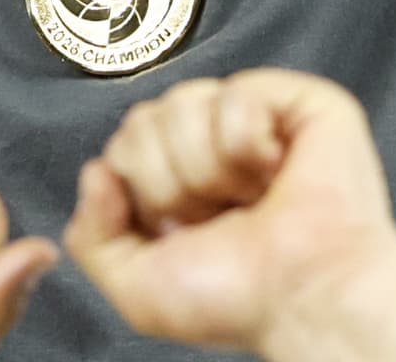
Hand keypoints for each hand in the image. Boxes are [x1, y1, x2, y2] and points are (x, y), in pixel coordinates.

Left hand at [62, 71, 395, 357]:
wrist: (305, 298)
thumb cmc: (241, 300)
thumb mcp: (137, 287)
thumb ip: (90, 237)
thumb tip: (97, 173)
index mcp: (179, 185)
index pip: (124, 143)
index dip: (140, 187)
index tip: (180, 228)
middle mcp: (213, 149)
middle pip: (144, 119)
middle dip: (169, 179)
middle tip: (217, 214)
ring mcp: (255, 122)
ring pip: (182, 102)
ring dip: (208, 167)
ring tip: (247, 196)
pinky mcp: (298, 104)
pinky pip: (235, 94)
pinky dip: (247, 143)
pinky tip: (273, 172)